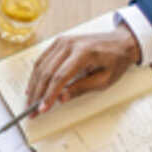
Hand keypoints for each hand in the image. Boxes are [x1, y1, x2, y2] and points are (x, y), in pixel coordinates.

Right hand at [21, 24, 140, 113]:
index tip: (43, 108)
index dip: (49, 95)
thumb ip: (82, 88)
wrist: (121, 42)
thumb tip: (61, 98)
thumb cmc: (116, 61)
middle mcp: (70, 44)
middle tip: (32, 110)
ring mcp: (62, 41)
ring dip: (34, 85)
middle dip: (38, 93)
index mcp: (83, 53)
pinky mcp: (59, 42)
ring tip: (30, 102)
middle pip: (47, 72)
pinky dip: (36, 74)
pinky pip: (42, 59)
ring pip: (41, 66)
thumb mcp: (104, 80)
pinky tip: (33, 86)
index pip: (60, 77)